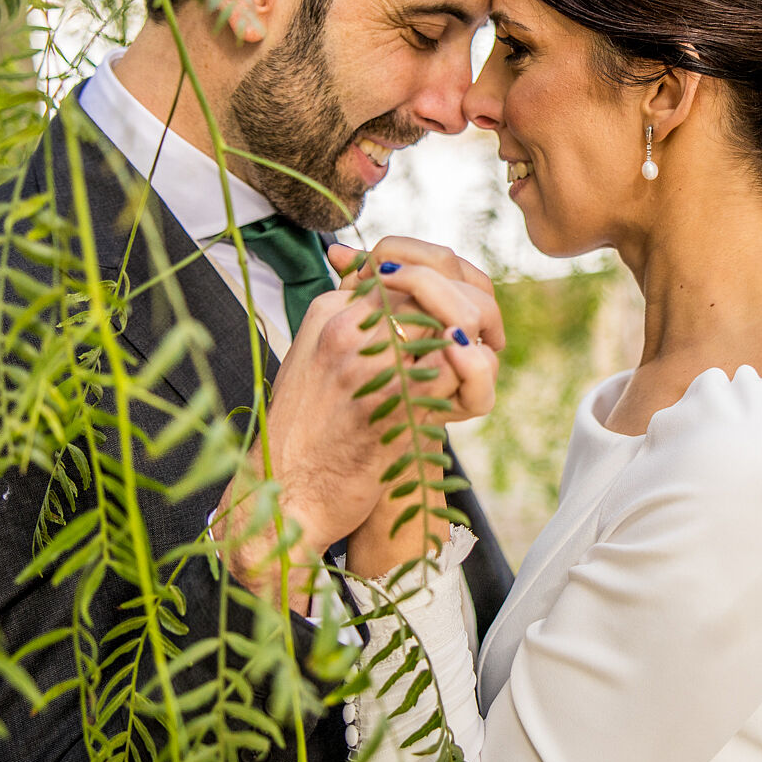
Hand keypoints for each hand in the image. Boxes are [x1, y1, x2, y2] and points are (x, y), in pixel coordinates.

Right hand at [212, 243, 500, 602]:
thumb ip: (354, 322)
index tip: (450, 315)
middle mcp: (348, 326)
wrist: (284, 496)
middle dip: (467, 305)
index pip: (400, 266)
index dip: (439, 284)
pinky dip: (470, 380)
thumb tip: (387, 288)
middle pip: (430, 283)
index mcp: (330, 310)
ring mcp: (370, 362)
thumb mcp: (317, 361)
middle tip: (477, 336)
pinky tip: (459, 398)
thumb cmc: (305, 432)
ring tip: (468, 365)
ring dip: (471, 344)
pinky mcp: (395, 404)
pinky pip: (455, 372)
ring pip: (450, 321)